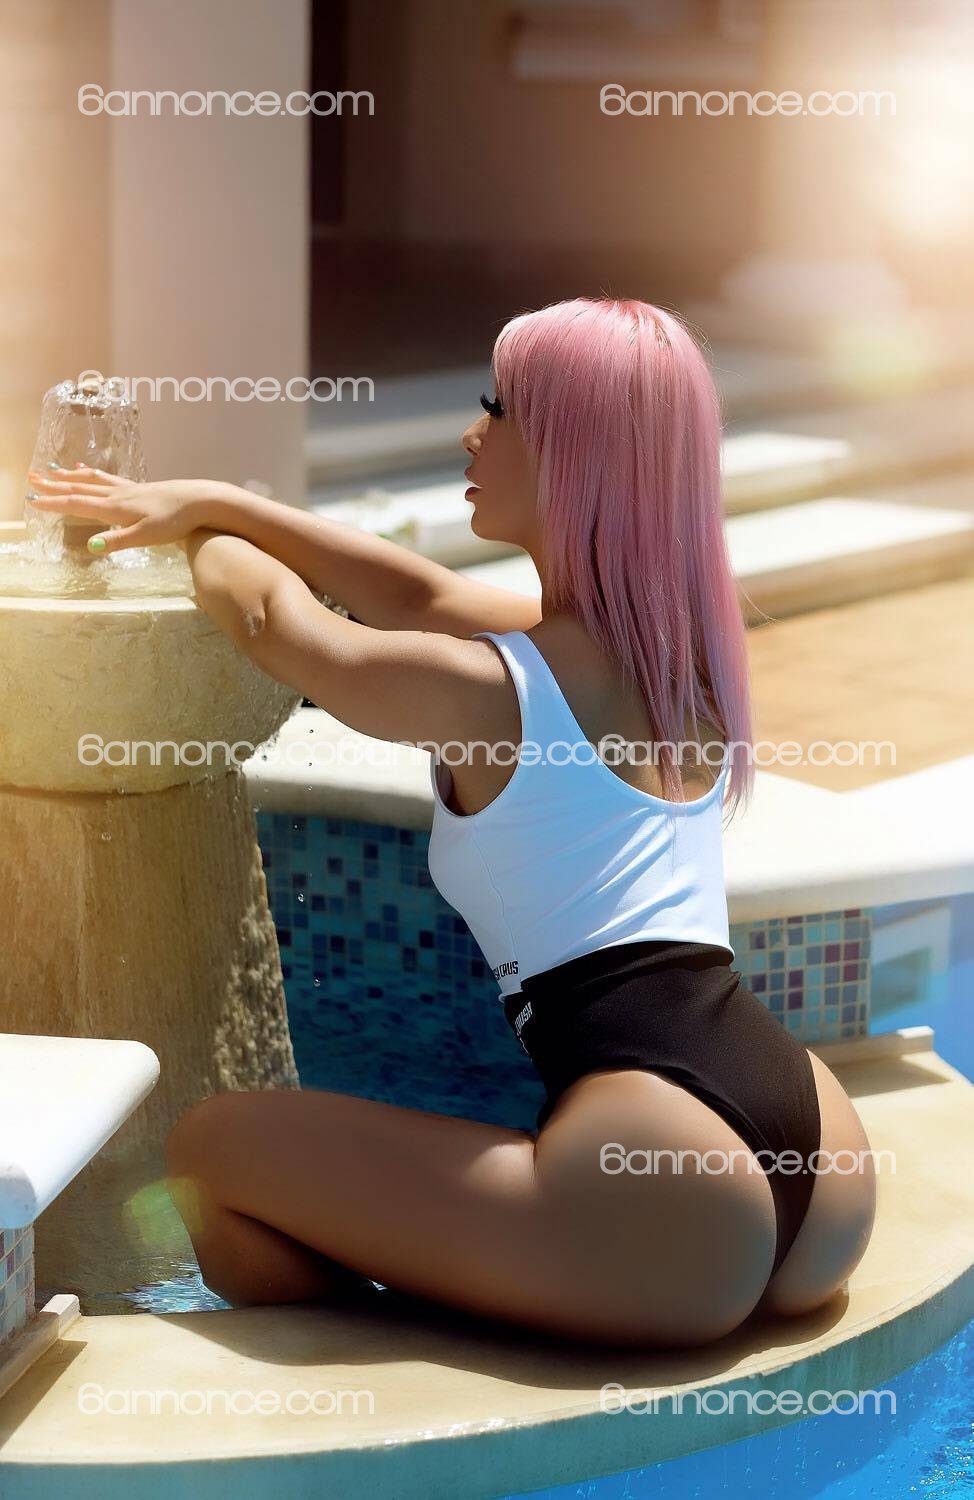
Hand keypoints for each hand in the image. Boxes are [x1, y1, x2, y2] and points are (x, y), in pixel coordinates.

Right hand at [25, 467, 233, 553]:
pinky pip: (108, 478)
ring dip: (70, 476)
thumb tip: (89, 547)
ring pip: (92, 479)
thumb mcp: (145, 537)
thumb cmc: (175, 521)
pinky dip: (92, 473)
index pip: (77, 503)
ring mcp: (129, 489)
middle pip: (80, 487)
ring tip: (54, 470)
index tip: (31, 501)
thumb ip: (117, 542)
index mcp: (115, 508)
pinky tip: (88, 470)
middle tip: (32, 478)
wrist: (201, 500)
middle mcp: (118, 495)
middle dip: (54, 484)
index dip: (53, 503)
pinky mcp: (140, 488)